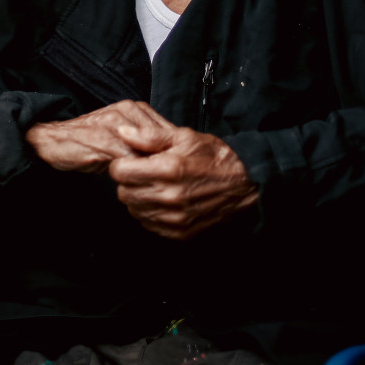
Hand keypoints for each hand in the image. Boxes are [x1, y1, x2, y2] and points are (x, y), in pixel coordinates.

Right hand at [25, 100, 173, 172]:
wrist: (52, 142)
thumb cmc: (87, 142)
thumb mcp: (120, 138)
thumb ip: (143, 142)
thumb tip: (171, 158)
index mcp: (134, 109)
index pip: (168, 131)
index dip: (176, 154)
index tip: (181, 172)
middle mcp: (127, 112)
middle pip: (163, 141)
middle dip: (169, 162)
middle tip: (174, 182)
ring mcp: (116, 126)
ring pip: (148, 151)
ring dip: (155, 170)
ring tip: (160, 187)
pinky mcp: (105, 141)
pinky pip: (130, 161)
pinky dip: (137, 175)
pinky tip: (139, 186)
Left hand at [108, 125, 258, 239]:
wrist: (244, 183)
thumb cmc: (213, 156)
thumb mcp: (183, 137)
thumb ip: (149, 136)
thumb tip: (122, 132)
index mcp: (167, 169)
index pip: (120, 172)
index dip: (123, 163)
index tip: (133, 160)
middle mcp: (169, 196)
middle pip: (123, 193)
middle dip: (129, 181)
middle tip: (144, 173)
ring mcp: (175, 218)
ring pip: (134, 210)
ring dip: (138, 198)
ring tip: (155, 185)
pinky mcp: (180, 232)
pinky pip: (148, 224)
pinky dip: (150, 213)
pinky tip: (163, 200)